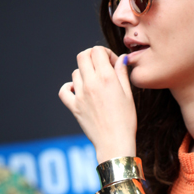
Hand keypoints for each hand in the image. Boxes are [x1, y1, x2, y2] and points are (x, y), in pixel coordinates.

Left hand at [59, 46, 136, 163]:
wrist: (115, 143)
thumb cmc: (126, 121)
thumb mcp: (128, 95)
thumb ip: (122, 73)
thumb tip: (121, 58)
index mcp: (107, 78)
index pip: (97, 50)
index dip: (105, 53)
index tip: (112, 64)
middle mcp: (91, 83)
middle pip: (83, 56)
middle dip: (92, 57)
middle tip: (100, 68)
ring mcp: (80, 95)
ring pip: (75, 72)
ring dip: (84, 74)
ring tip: (95, 85)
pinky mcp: (74, 107)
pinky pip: (64, 90)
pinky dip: (69, 87)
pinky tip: (77, 91)